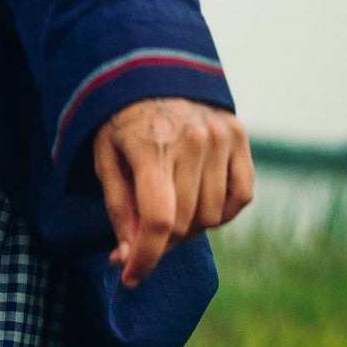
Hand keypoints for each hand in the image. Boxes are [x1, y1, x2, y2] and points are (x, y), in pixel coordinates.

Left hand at [92, 98, 253, 288]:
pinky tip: (199, 200)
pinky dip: (222, 211)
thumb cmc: (120, 122)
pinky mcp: (239, 135)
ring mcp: (221, 136)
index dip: (146, 257)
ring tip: (169, 209)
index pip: (158, 219)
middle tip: (142, 238)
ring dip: (190, 227)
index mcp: (152, 147)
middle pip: (185, 223)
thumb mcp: (105, 161)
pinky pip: (241, 197)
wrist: (151, 69)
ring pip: (213, 216)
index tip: (131, 277)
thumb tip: (128, 256)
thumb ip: (119, 209)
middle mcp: (193, 141)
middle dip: (160, 243)